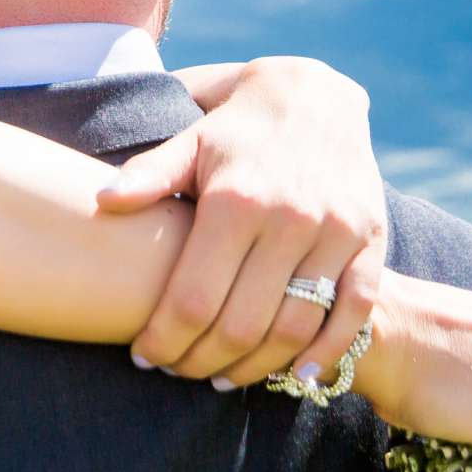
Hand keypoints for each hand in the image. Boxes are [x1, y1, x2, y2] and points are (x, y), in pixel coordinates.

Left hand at [105, 57, 387, 387]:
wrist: (315, 93)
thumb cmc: (235, 125)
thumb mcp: (189, 139)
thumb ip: (149, 174)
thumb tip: (101, 202)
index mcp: (235, 200)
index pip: (193, 298)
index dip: (165, 339)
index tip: (144, 357)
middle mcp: (289, 219)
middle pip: (241, 324)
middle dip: (201, 361)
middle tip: (177, 373)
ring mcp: (335, 232)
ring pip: (294, 327)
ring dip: (255, 367)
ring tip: (222, 378)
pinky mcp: (370, 240)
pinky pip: (354, 311)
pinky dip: (327, 352)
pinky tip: (296, 376)